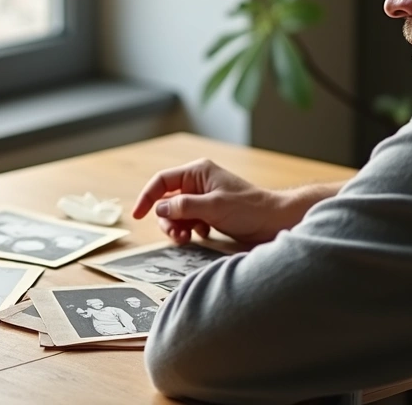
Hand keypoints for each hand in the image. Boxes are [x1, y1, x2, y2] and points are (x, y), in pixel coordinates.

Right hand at [132, 158, 297, 244]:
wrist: (273, 221)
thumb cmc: (249, 209)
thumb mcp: (213, 207)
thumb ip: (184, 207)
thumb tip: (160, 210)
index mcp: (198, 172)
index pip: (162, 181)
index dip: (148, 197)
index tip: (138, 215)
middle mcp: (199, 183)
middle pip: (167, 200)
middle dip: (167, 219)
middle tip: (176, 235)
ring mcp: (204, 198)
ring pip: (177, 213)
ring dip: (177, 227)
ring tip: (186, 238)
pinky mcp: (211, 213)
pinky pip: (189, 221)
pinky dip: (190, 230)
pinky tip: (203, 234)